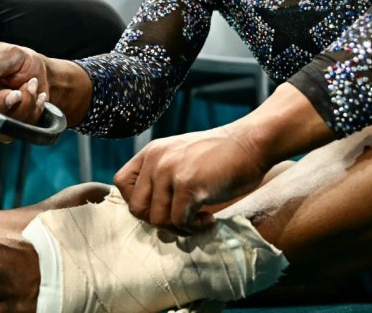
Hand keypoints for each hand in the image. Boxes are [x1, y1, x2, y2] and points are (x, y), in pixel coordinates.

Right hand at [0, 42, 49, 127]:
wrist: (41, 76)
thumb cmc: (19, 61)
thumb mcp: (9, 54)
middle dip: (1, 105)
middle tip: (17, 92)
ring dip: (21, 106)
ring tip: (31, 85)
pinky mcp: (1, 130)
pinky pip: (14, 130)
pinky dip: (30, 113)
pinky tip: (36, 97)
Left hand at [114, 125, 269, 234]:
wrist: (250, 143)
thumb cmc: (220, 156)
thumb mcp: (181, 158)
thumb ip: (162, 179)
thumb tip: (151, 218)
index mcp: (151, 152)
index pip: (121, 184)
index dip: (138, 201)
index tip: (162, 206)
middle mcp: (155, 160)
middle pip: (136, 208)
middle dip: (159, 220)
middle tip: (183, 218)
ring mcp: (170, 171)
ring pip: (157, 220)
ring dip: (179, 226)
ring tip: (200, 218)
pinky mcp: (188, 185)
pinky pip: (179, 221)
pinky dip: (194, 227)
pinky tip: (210, 218)